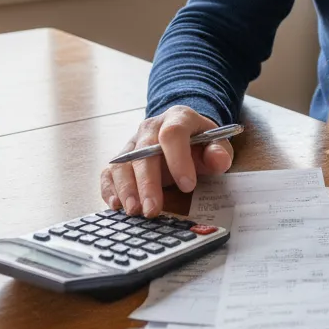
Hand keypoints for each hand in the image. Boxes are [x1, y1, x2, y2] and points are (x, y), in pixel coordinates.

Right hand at [100, 106, 233, 217]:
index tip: (188, 186)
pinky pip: (110, 172)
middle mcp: (151, 128)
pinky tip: (117, 205)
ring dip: (127, 189)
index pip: (173, 133)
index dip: (178, 159)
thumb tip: (217, 159)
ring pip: (123, 163)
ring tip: (135, 211)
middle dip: (148, 183)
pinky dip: (110, 189)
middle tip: (153, 209)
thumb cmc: (200, 143)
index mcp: (178, 118)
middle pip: (144, 152)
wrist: (184, 134)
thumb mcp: (216, 144)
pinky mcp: (121, 158)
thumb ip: (219, 152)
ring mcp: (133, 142)